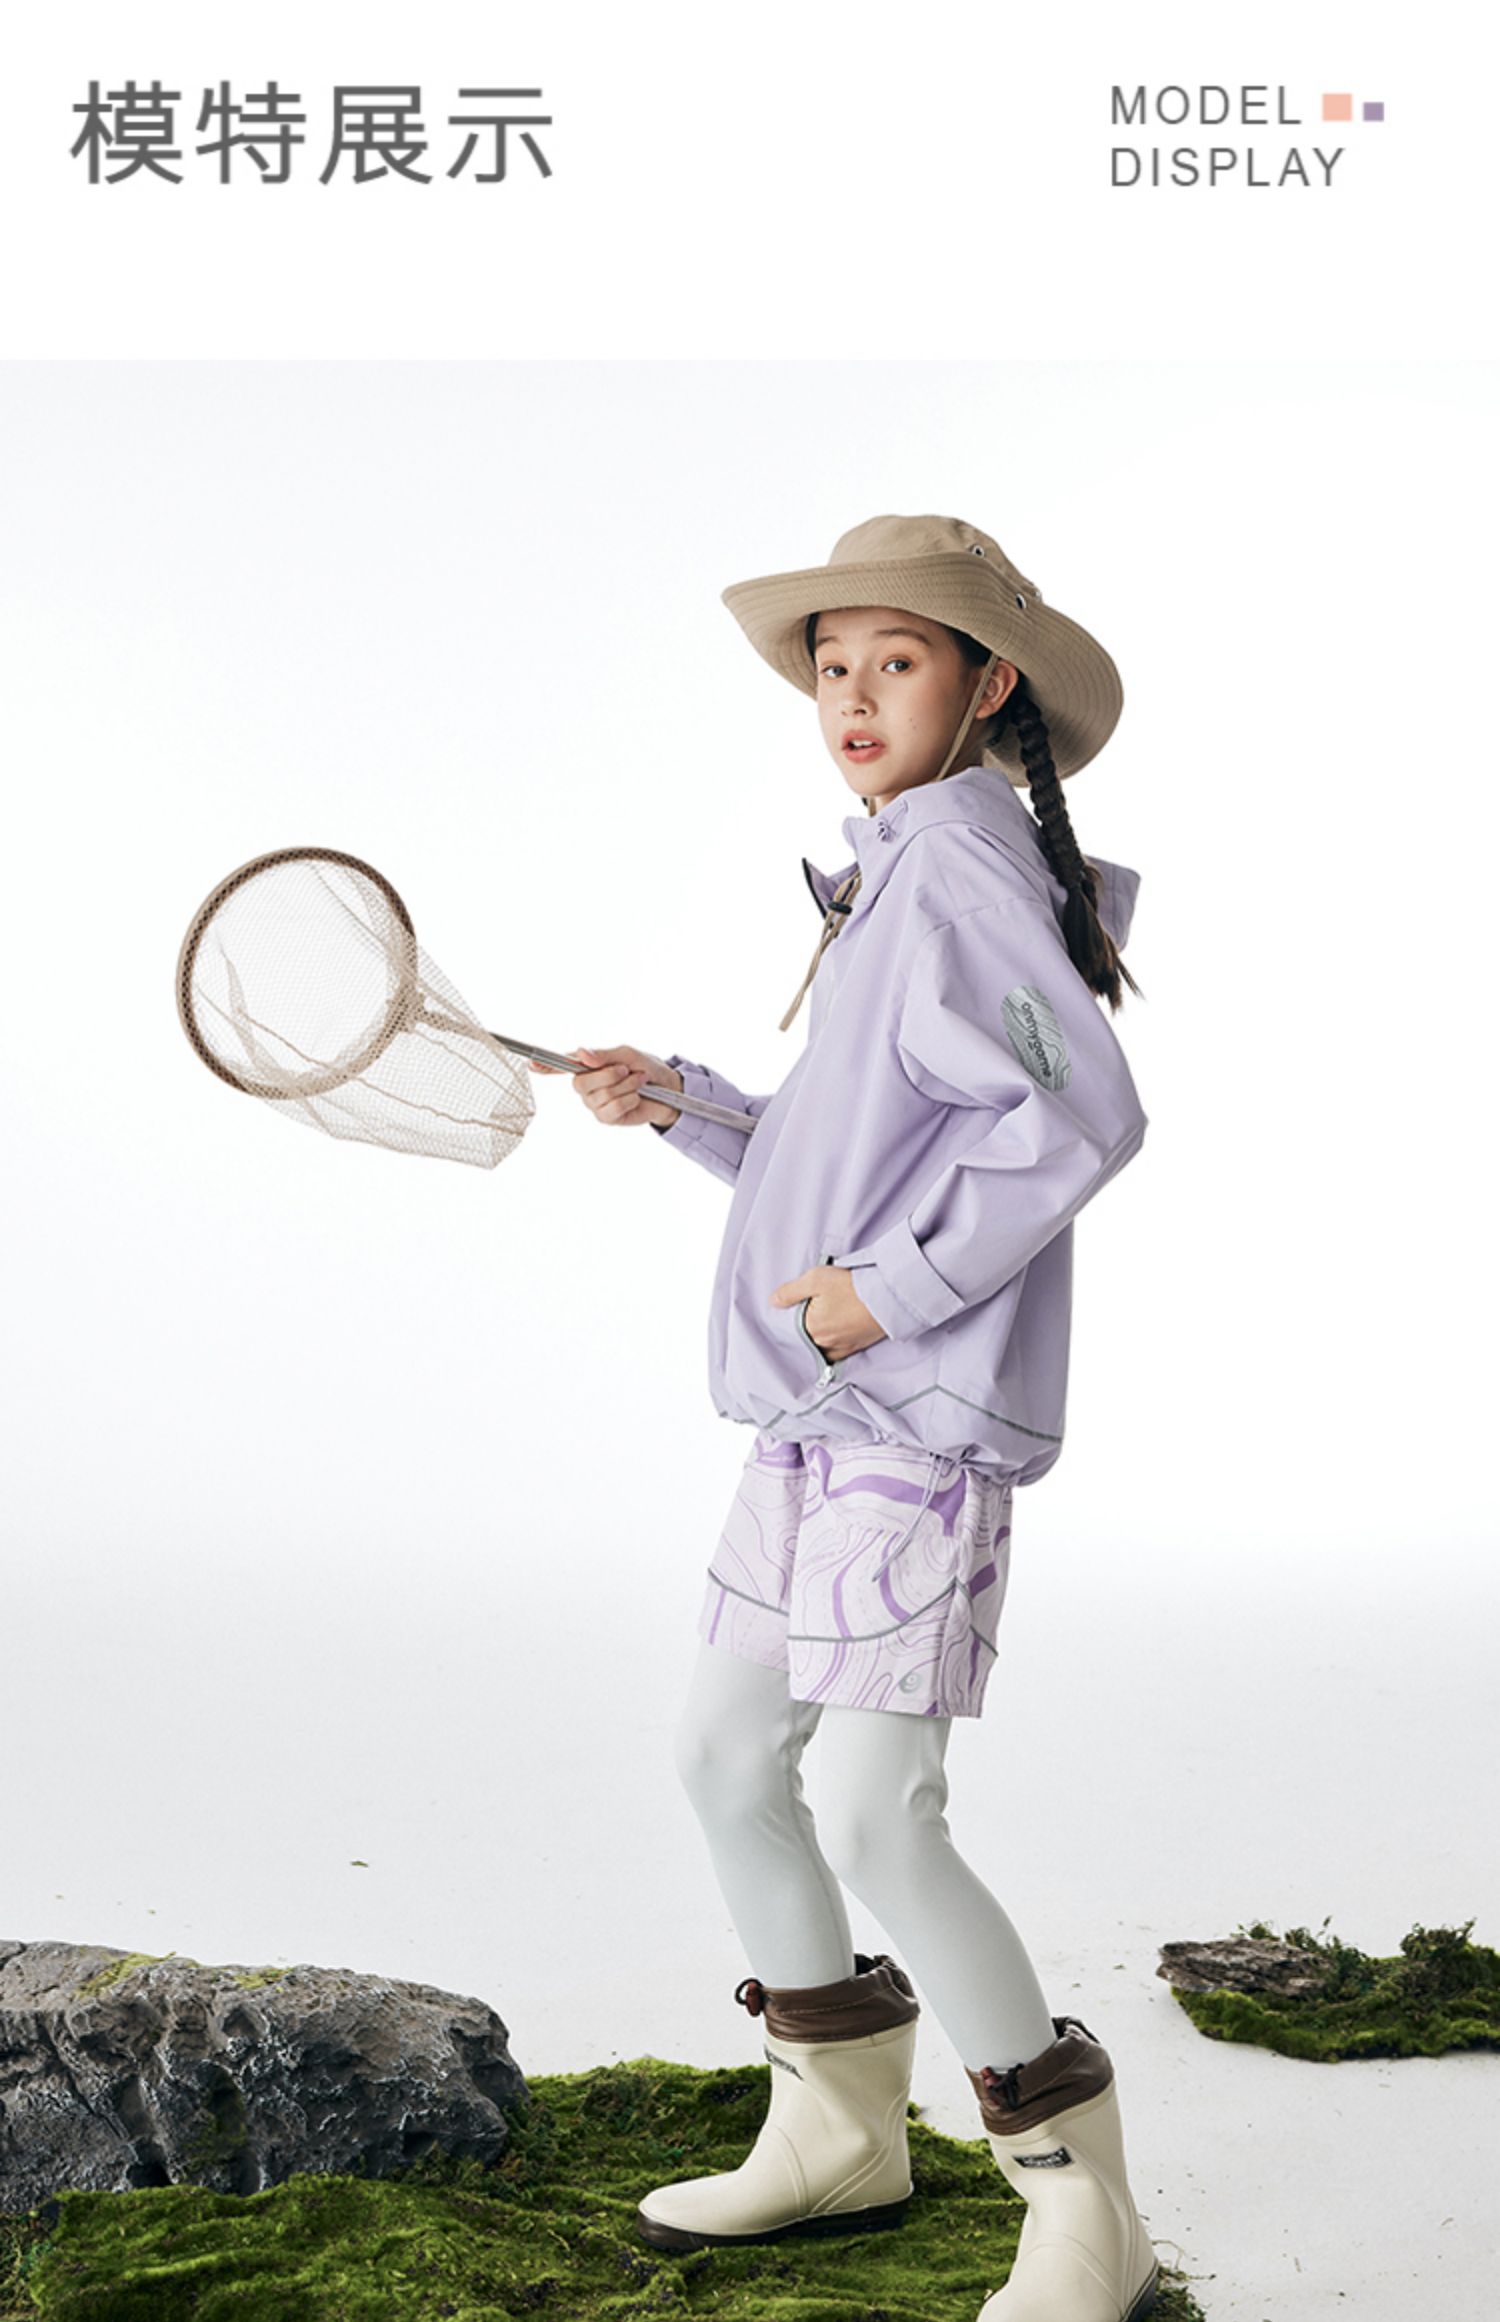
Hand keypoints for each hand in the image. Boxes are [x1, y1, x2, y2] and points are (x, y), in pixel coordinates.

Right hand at [527, 1044, 683, 1129]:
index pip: (561, 1065)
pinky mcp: (606, 1117)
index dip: (546, 1066)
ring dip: (625, 1086)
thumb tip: (582, 1054)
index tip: (532, 1064)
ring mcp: (594, 1103)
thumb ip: (603, 1055)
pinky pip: (611, 1108)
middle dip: (608, 1074)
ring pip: (600, 1095)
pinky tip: (635, 1098)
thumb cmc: (645, 1067)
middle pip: (580, 1082)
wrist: (668, 1089)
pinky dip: (628, 1100)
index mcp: (587, 1066)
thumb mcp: (626, 1055)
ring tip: (637, 1082)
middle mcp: (586, 1086)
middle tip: (625, 1070)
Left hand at [769, 1265, 887, 1361]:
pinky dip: (834, 1345)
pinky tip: (837, 1332)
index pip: (791, 1326)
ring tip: (828, 1319)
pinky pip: (838, 1353)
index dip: (794, 1314)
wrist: (889, 1296)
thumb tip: (773, 1302)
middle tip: (816, 1309)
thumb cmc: (853, 1286)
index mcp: (811, 1329)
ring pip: (822, 1346)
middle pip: (807, 1337)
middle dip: (808, 1325)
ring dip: (821, 1336)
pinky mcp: (857, 1348)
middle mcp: (824, 1344)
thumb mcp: (816, 1279)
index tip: (800, 1305)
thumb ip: (790, 1292)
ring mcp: (842, 1349)